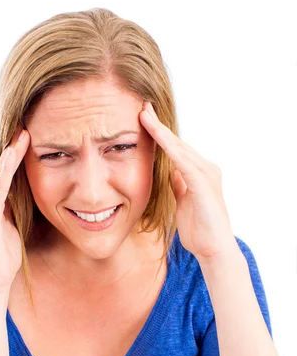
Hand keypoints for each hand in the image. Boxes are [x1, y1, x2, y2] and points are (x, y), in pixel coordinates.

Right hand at [0, 125, 29, 293]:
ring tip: (22, 137)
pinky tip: (12, 157)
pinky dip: (5, 172)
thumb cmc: (4, 256)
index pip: (1, 175)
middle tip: (26, 130)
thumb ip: (14, 207)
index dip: (13, 157)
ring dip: (10, 156)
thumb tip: (25, 192)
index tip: (26, 139)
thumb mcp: (12, 225)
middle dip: (12, 150)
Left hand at [139, 101, 236, 264]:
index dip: (160, 133)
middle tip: (141, 106)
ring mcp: (206, 174)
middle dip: (158, 125)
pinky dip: (169, 147)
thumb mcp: (183, 203)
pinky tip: (156, 135)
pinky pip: (182, 160)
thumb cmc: (199, 230)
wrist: (213, 250)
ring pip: (179, 147)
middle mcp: (205, 168)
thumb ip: (179, 186)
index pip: (176, 148)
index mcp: (198, 173)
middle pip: (177, 142)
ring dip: (161, 130)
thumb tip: (172, 173)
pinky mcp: (203, 183)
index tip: (143, 118)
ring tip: (144, 115)